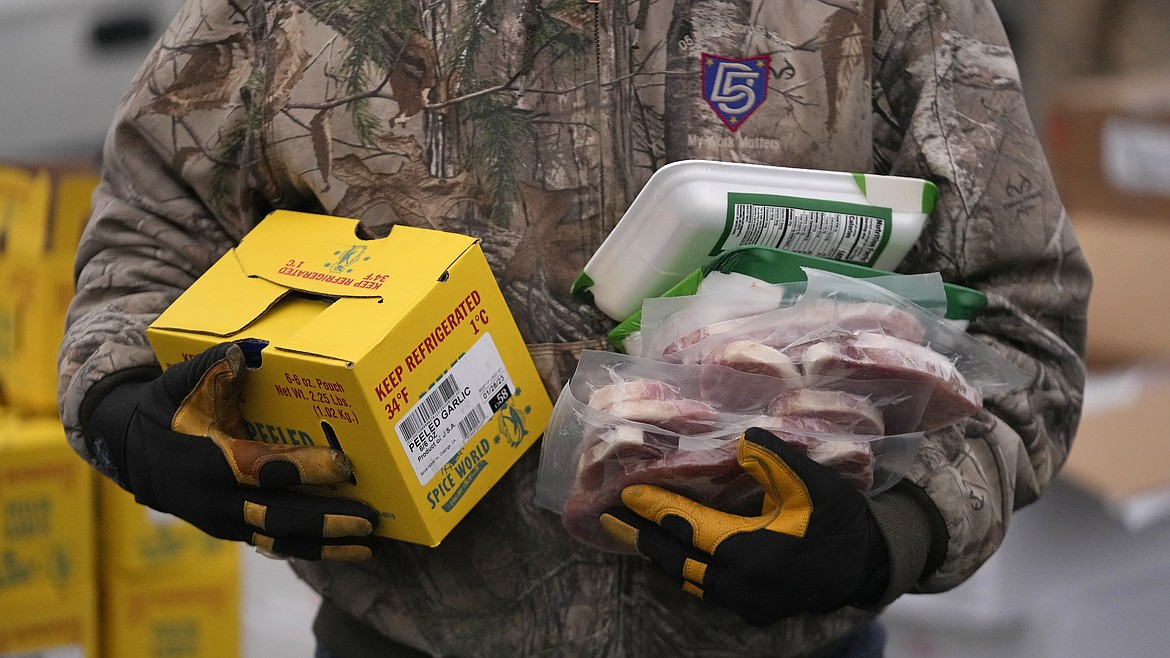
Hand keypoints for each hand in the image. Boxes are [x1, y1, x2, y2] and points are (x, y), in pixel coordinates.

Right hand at [90, 342, 378, 560]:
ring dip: (326, 545)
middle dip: (326, 519)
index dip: (304, 468)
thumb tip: (249, 349)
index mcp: (210, 462)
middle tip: (370, 517)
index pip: (263, 470)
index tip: (344, 463)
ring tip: (369, 546)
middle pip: (279, 517)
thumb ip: (215, 365)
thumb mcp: (181, 382)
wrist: (134, 453)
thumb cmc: (167, 410)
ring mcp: (227, 521)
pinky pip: (277, 545)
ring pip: (280, 540)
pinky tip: (348, 550)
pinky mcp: (236, 531)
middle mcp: (220, 500)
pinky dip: (312, 550)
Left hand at [598, 427, 888, 624]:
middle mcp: (741, 584)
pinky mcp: (753, 610)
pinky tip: (674, 554)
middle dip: (642, 537)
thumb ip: (777, 459)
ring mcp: (746, 602)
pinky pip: (707, 590)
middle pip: (678, 560)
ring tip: (633, 534)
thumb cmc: (838, 518)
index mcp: (750, 550)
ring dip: (661, 556)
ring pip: (689, 579)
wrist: (867, 563)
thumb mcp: (812, 482)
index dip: (655, 510)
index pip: (688, 528)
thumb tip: (746, 439)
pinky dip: (686, 570)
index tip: (625, 494)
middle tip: (608, 518)